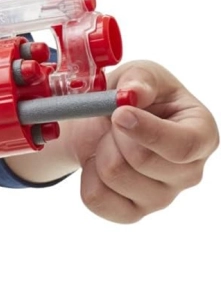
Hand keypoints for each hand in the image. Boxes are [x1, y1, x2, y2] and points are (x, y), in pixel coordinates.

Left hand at [70, 60, 218, 222]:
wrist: (104, 125)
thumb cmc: (132, 99)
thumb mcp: (139, 75)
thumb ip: (139, 80)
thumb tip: (133, 94)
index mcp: (201, 134)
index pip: (183, 146)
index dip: (148, 132)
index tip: (119, 114)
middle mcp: (189, 172)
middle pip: (141, 161)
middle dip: (114, 134)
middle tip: (113, 123)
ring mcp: (162, 198)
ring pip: (114, 176)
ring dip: (100, 151)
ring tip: (110, 142)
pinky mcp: (132, 214)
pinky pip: (95, 199)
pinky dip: (87, 176)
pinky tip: (100, 163)